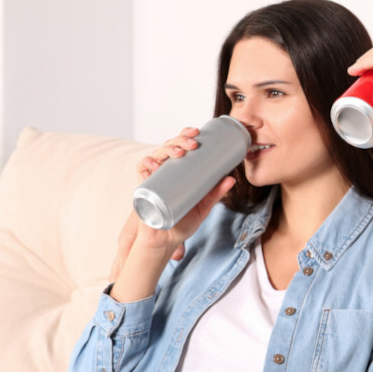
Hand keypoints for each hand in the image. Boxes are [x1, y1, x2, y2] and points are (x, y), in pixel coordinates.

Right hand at [111, 128, 235, 279]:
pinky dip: (146, 164)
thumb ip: (215, 193)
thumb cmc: (183, 222)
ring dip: (167, 149)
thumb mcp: (203, 206)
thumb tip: (232, 178)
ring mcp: (154, 177)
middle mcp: (165, 170)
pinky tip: (155, 164)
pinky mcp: (143, 187)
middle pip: (169, 147)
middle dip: (180, 139)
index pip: (180, 146)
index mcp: (179, 170)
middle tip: (193, 143)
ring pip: (157, 154)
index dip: (186, 135)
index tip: (197, 131)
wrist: (166, 240)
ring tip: (180, 152)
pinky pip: (141, 170)